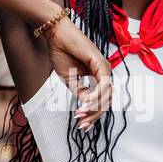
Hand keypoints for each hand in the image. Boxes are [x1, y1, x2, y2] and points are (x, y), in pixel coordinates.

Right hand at [45, 15, 112, 129]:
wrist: (56, 36)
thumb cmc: (62, 53)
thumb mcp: (70, 80)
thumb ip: (80, 93)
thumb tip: (87, 106)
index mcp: (98, 77)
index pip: (102, 101)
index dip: (93, 115)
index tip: (81, 125)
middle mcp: (104, 73)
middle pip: (106, 101)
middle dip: (94, 115)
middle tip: (81, 124)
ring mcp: (104, 67)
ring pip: (106, 95)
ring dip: (93, 107)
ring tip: (80, 113)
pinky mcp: (100, 63)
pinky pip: (103, 84)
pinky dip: (95, 95)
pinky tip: (86, 102)